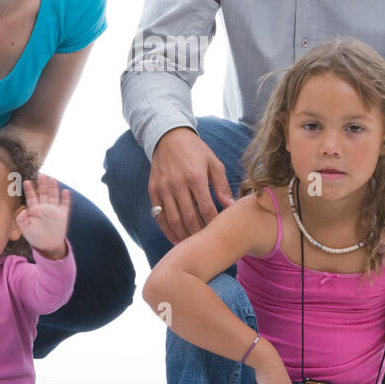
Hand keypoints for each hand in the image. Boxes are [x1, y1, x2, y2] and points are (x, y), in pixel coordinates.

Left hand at [18, 175, 70, 255]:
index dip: (29, 189)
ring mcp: (54, 210)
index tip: (26, 182)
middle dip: (42, 184)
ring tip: (52, 179)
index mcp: (34, 210)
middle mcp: (44, 207)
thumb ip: (21, 220)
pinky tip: (65, 191)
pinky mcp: (63, 215)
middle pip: (44, 193)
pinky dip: (66, 198)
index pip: (32, 197)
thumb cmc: (35, 237)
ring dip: (53, 187)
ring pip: (54, 196)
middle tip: (41, 175)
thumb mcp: (25, 230)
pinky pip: (65, 204)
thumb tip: (23, 210)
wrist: (48, 245)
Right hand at [149, 128, 234, 243]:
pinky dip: (167, 230)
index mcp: (195, 176)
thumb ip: (222, 186)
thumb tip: (231, 206)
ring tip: (193, 245)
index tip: (220, 232)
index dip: (213, 223)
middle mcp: (177, 184)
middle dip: (199, 233)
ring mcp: (163, 188)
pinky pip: (159, 216)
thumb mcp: (213, 163)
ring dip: (183, 235)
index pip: (206, 208)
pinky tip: (176, 239)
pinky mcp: (153, 191)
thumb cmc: (195, 151)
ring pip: (173, 220)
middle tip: (207, 243)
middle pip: (189, 217)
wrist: (168, 137)